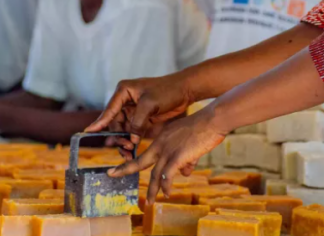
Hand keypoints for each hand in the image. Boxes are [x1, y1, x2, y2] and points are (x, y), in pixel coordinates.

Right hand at [86, 76, 192, 145]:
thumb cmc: (168, 91)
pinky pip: (131, 132)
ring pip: (122, 129)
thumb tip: (130, 139)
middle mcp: (126, 100)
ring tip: (127, 152)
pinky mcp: (141, 118)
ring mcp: (133, 110)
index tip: (88, 132)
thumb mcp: (150, 104)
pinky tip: (131, 150)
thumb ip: (138, 122)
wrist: (185, 90)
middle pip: (114, 123)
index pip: (109, 109)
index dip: (99, 122)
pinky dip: (130, 141)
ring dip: (123, 141)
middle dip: (117, 137)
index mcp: (124, 91)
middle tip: (124, 147)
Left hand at [108, 106, 227, 199]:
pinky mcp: (178, 157)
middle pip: (140, 161)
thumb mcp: (189, 142)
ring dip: (153, 190)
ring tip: (150, 201)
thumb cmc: (204, 128)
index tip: (124, 165)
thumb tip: (184, 174)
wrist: (212, 120)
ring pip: (155, 174)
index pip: (146, 152)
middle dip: (125, 169)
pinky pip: (168, 175)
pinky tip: (167, 193)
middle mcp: (161, 144)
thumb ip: (186, 159)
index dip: (135, 159)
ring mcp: (168, 150)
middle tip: (112, 174)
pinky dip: (167, 186)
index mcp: (162, 138)